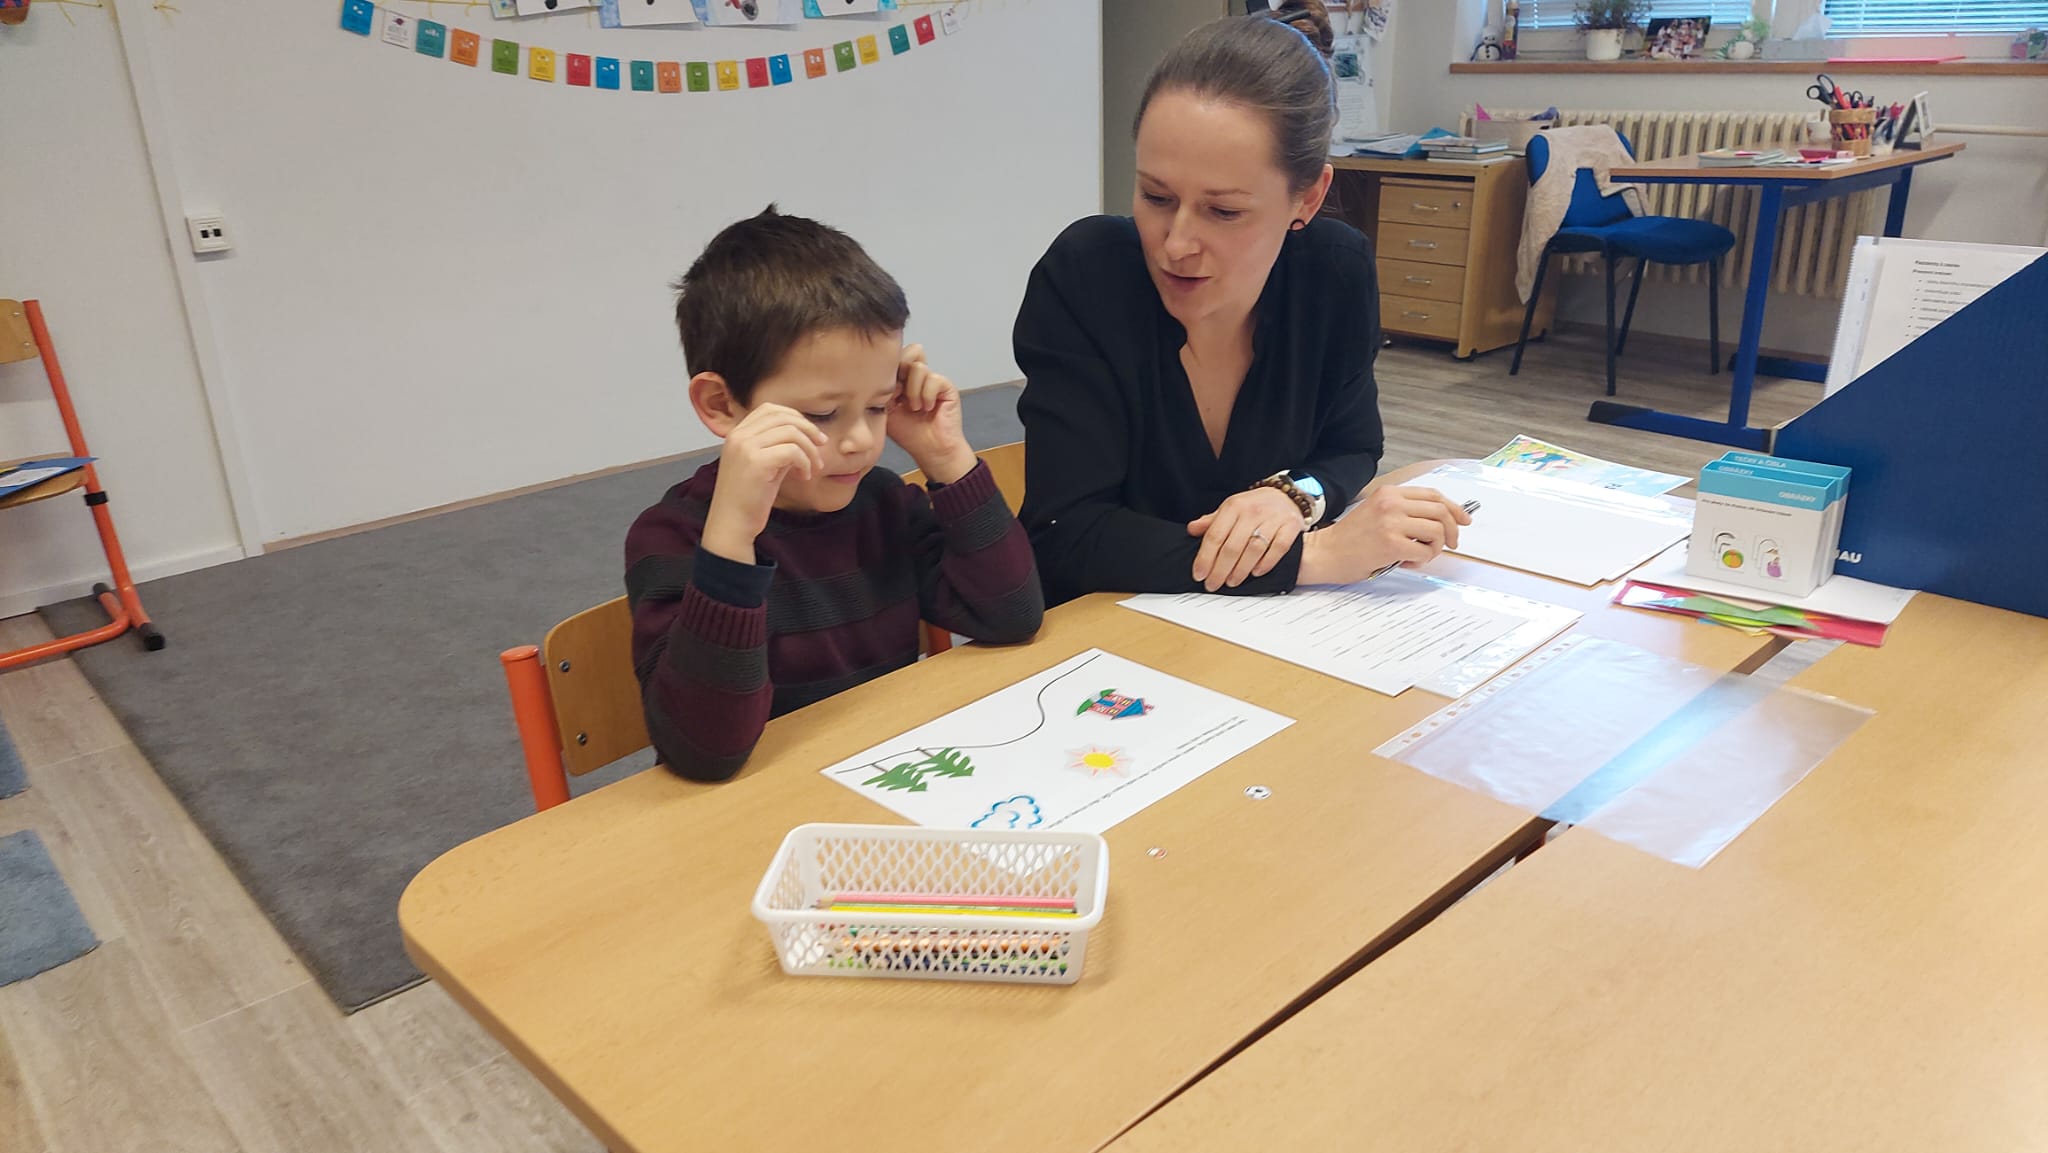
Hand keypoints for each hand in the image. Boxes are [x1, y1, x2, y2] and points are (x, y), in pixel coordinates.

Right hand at [701, 403, 826, 563]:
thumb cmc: (748, 499)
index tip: (811, 435)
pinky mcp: (756, 462)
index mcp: (737, 433)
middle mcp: (739, 436)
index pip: (770, 409)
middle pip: (783, 416)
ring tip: (813, 468)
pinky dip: (805, 462)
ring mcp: (746, 447)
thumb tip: (805, 435)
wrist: (732, 524)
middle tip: (821, 447)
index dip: (795, 418)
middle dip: (808, 429)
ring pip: (791, 432)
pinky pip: (792, 451)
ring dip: (810, 449)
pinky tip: (804, 477)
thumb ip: (777, 446)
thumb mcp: (763, 464)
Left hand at [887, 344, 974, 484]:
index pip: (895, 357)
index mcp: (901, 379)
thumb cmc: (908, 434)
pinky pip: (933, 379)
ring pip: (918, 367)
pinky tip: (927, 409)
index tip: (888, 395)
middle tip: (899, 397)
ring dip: (913, 391)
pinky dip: (926, 396)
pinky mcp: (946, 386)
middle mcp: (917, 376)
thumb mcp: (886, 409)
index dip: (888, 372)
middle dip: (900, 376)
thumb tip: (882, 372)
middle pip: (909, 352)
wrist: (931, 450)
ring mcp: (932, 380)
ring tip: (915, 408)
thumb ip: (882, 388)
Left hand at [1186, 486, 1303, 591]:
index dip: (1205, 558)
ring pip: (1254, 549)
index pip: (1215, 535)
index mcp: (1233, 506)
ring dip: (1241, 570)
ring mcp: (1272, 519)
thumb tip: (1192, 529)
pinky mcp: (1290, 527)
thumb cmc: (1254, 506)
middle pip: (1232, 546)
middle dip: (1220, 570)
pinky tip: (1256, 573)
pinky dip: (1267, 562)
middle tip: (1213, 584)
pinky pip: (1278, 548)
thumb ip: (1212, 521)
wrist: (1285, 496)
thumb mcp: (1231, 509)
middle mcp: (1252, 512)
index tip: (1199, 574)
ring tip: (1232, 582)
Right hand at [1297, 485, 1471, 585]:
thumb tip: (1441, 520)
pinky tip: (1408, 562)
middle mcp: (1392, 503)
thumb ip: (1404, 511)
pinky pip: (1425, 550)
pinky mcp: (1392, 543)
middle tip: (1451, 544)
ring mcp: (1392, 522)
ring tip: (1421, 554)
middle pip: (1441, 511)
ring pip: (1437, 531)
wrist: (1325, 553)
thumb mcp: (1377, 512)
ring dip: (1436, 547)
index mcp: (1389, 493)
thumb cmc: (1350, 538)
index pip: (1433, 495)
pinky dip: (1423, 559)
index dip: (1455, 508)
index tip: (1464, 520)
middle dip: (1453, 530)